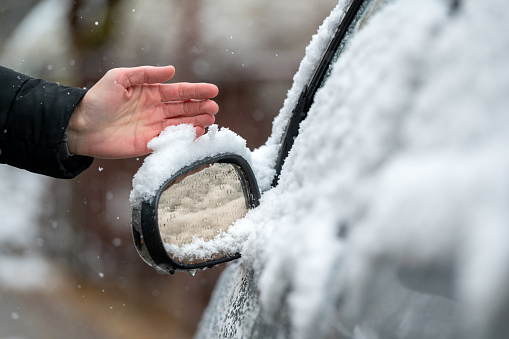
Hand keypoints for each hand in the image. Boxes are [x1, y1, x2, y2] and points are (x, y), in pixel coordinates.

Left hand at [67, 66, 218, 157]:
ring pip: (182, 124)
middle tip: (214, 108)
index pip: (179, 91)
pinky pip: (172, 140)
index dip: (196, 91)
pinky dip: (186, 137)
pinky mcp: (149, 143)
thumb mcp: (119, 77)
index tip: (213, 91)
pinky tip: (198, 134)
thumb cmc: (97, 99)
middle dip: (201, 108)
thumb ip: (145, 73)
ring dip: (198, 122)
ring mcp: (154, 127)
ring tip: (211, 120)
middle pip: (184, 108)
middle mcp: (155, 109)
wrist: (80, 127)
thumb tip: (172, 70)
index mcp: (151, 92)